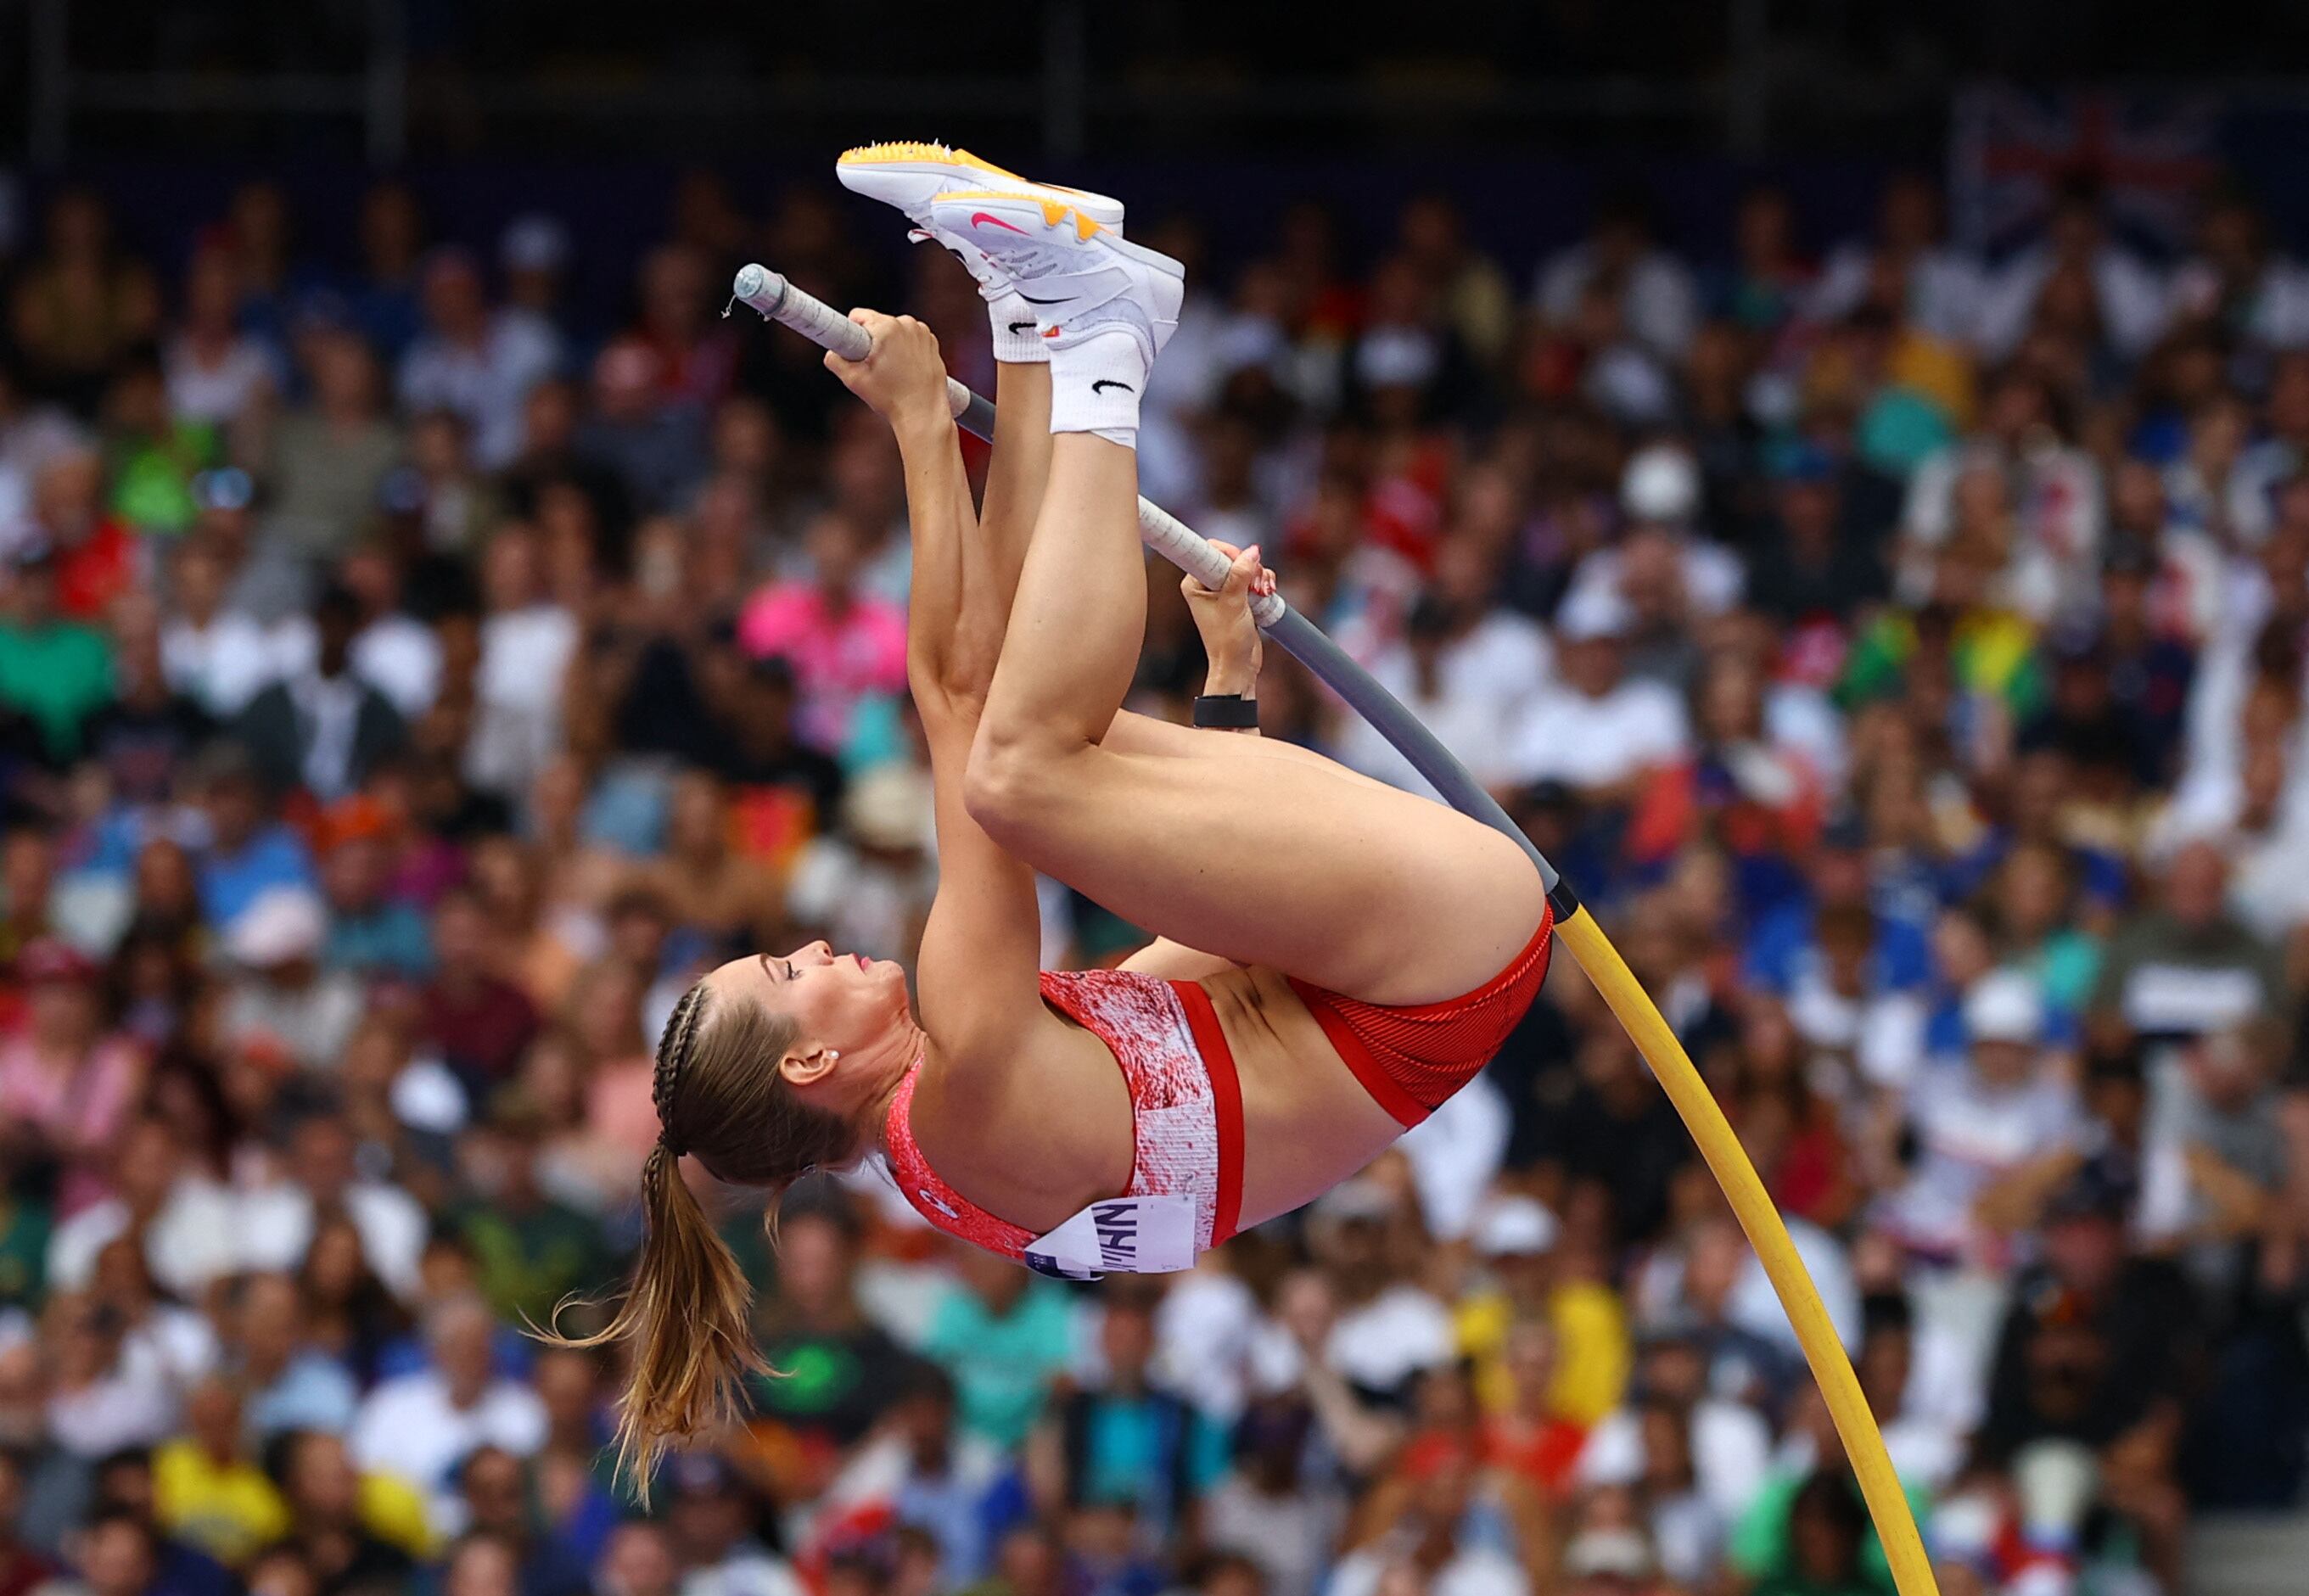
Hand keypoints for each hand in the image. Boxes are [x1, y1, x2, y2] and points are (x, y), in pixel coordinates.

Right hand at [823, 309, 951, 435]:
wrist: (924, 413)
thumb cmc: (890, 398)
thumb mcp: (853, 380)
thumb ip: (835, 360)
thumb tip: (832, 353)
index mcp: (886, 326)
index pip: (858, 315)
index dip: (851, 332)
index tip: (853, 348)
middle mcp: (907, 323)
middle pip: (877, 323)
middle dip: (872, 341)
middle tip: (873, 367)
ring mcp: (922, 332)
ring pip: (895, 331)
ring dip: (890, 344)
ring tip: (891, 371)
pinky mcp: (932, 342)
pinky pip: (910, 338)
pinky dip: (906, 349)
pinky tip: (906, 370)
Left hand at [1183, 540, 1272, 695]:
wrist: (1237, 665)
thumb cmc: (1227, 640)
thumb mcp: (1233, 603)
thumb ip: (1241, 574)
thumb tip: (1252, 551)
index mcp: (1195, 583)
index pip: (1210, 551)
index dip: (1230, 553)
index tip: (1243, 563)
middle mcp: (1207, 583)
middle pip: (1232, 556)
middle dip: (1249, 566)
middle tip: (1256, 585)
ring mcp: (1224, 589)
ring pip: (1246, 566)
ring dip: (1260, 575)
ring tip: (1264, 592)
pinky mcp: (1240, 596)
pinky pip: (1254, 578)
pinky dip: (1264, 582)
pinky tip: (1268, 593)